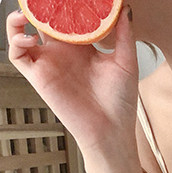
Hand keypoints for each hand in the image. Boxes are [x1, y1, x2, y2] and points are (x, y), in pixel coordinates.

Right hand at [6, 8, 138, 154]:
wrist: (111, 130)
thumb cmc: (120, 102)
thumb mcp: (126, 63)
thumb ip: (124, 35)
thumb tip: (124, 8)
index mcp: (82, 46)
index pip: (66, 16)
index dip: (64, 3)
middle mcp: (63, 52)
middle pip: (42, 20)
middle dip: (40, 5)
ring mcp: (49, 63)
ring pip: (22, 32)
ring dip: (19, 17)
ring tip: (25, 10)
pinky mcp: (39, 76)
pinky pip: (17, 55)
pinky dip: (16, 41)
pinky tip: (30, 37)